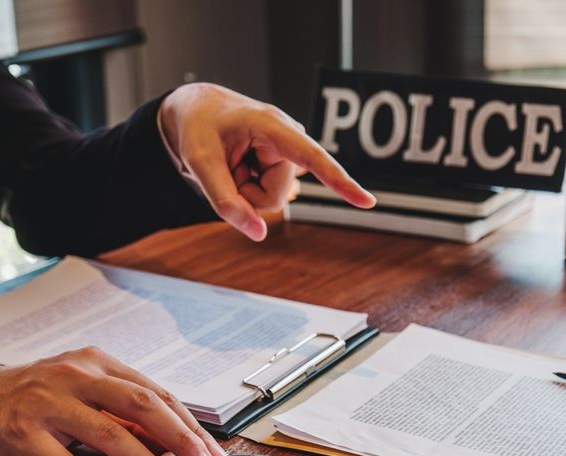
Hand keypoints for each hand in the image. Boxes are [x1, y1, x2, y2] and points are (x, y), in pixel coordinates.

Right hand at [0, 348, 228, 455]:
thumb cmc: (25, 398)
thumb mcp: (78, 393)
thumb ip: (119, 412)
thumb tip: (170, 440)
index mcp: (97, 364)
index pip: (156, 394)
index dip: (190, 425)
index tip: (214, 452)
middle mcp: (77, 376)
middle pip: (144, 406)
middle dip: (183, 439)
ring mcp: (49, 404)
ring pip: (111, 434)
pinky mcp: (23, 434)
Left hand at [160, 83, 375, 240]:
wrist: (198, 111)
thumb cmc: (198, 128)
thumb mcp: (199, 164)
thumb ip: (225, 201)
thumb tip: (259, 235)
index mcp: (273, 126)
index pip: (313, 158)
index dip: (340, 182)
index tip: (367, 202)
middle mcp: (290, 138)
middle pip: (276, 196)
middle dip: (246, 193)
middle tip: (226, 166)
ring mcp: (289, 152)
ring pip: (273, 199)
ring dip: (246, 190)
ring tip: (233, 162)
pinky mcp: (285, 164)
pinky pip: (271, 195)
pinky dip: (250, 188)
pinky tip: (243, 165)